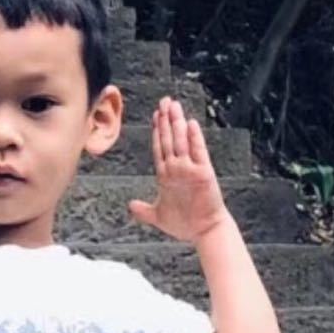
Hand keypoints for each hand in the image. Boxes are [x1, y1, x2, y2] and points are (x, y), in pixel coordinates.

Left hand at [128, 96, 229, 242]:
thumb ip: (143, 210)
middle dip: (166, 120)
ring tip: (173, 106)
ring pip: (181, 141)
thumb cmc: (184, 224)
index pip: (159, 147)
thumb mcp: (157, 216)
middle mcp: (178, 168)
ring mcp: (190, 169)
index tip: (155, 115)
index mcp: (166, 175)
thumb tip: (131, 206)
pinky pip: (198, 152)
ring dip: (177, 123)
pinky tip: (190, 124)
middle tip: (164, 101)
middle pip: (169, 139)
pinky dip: (194, 139)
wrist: (203, 231)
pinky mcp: (203, 173)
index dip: (157, 131)